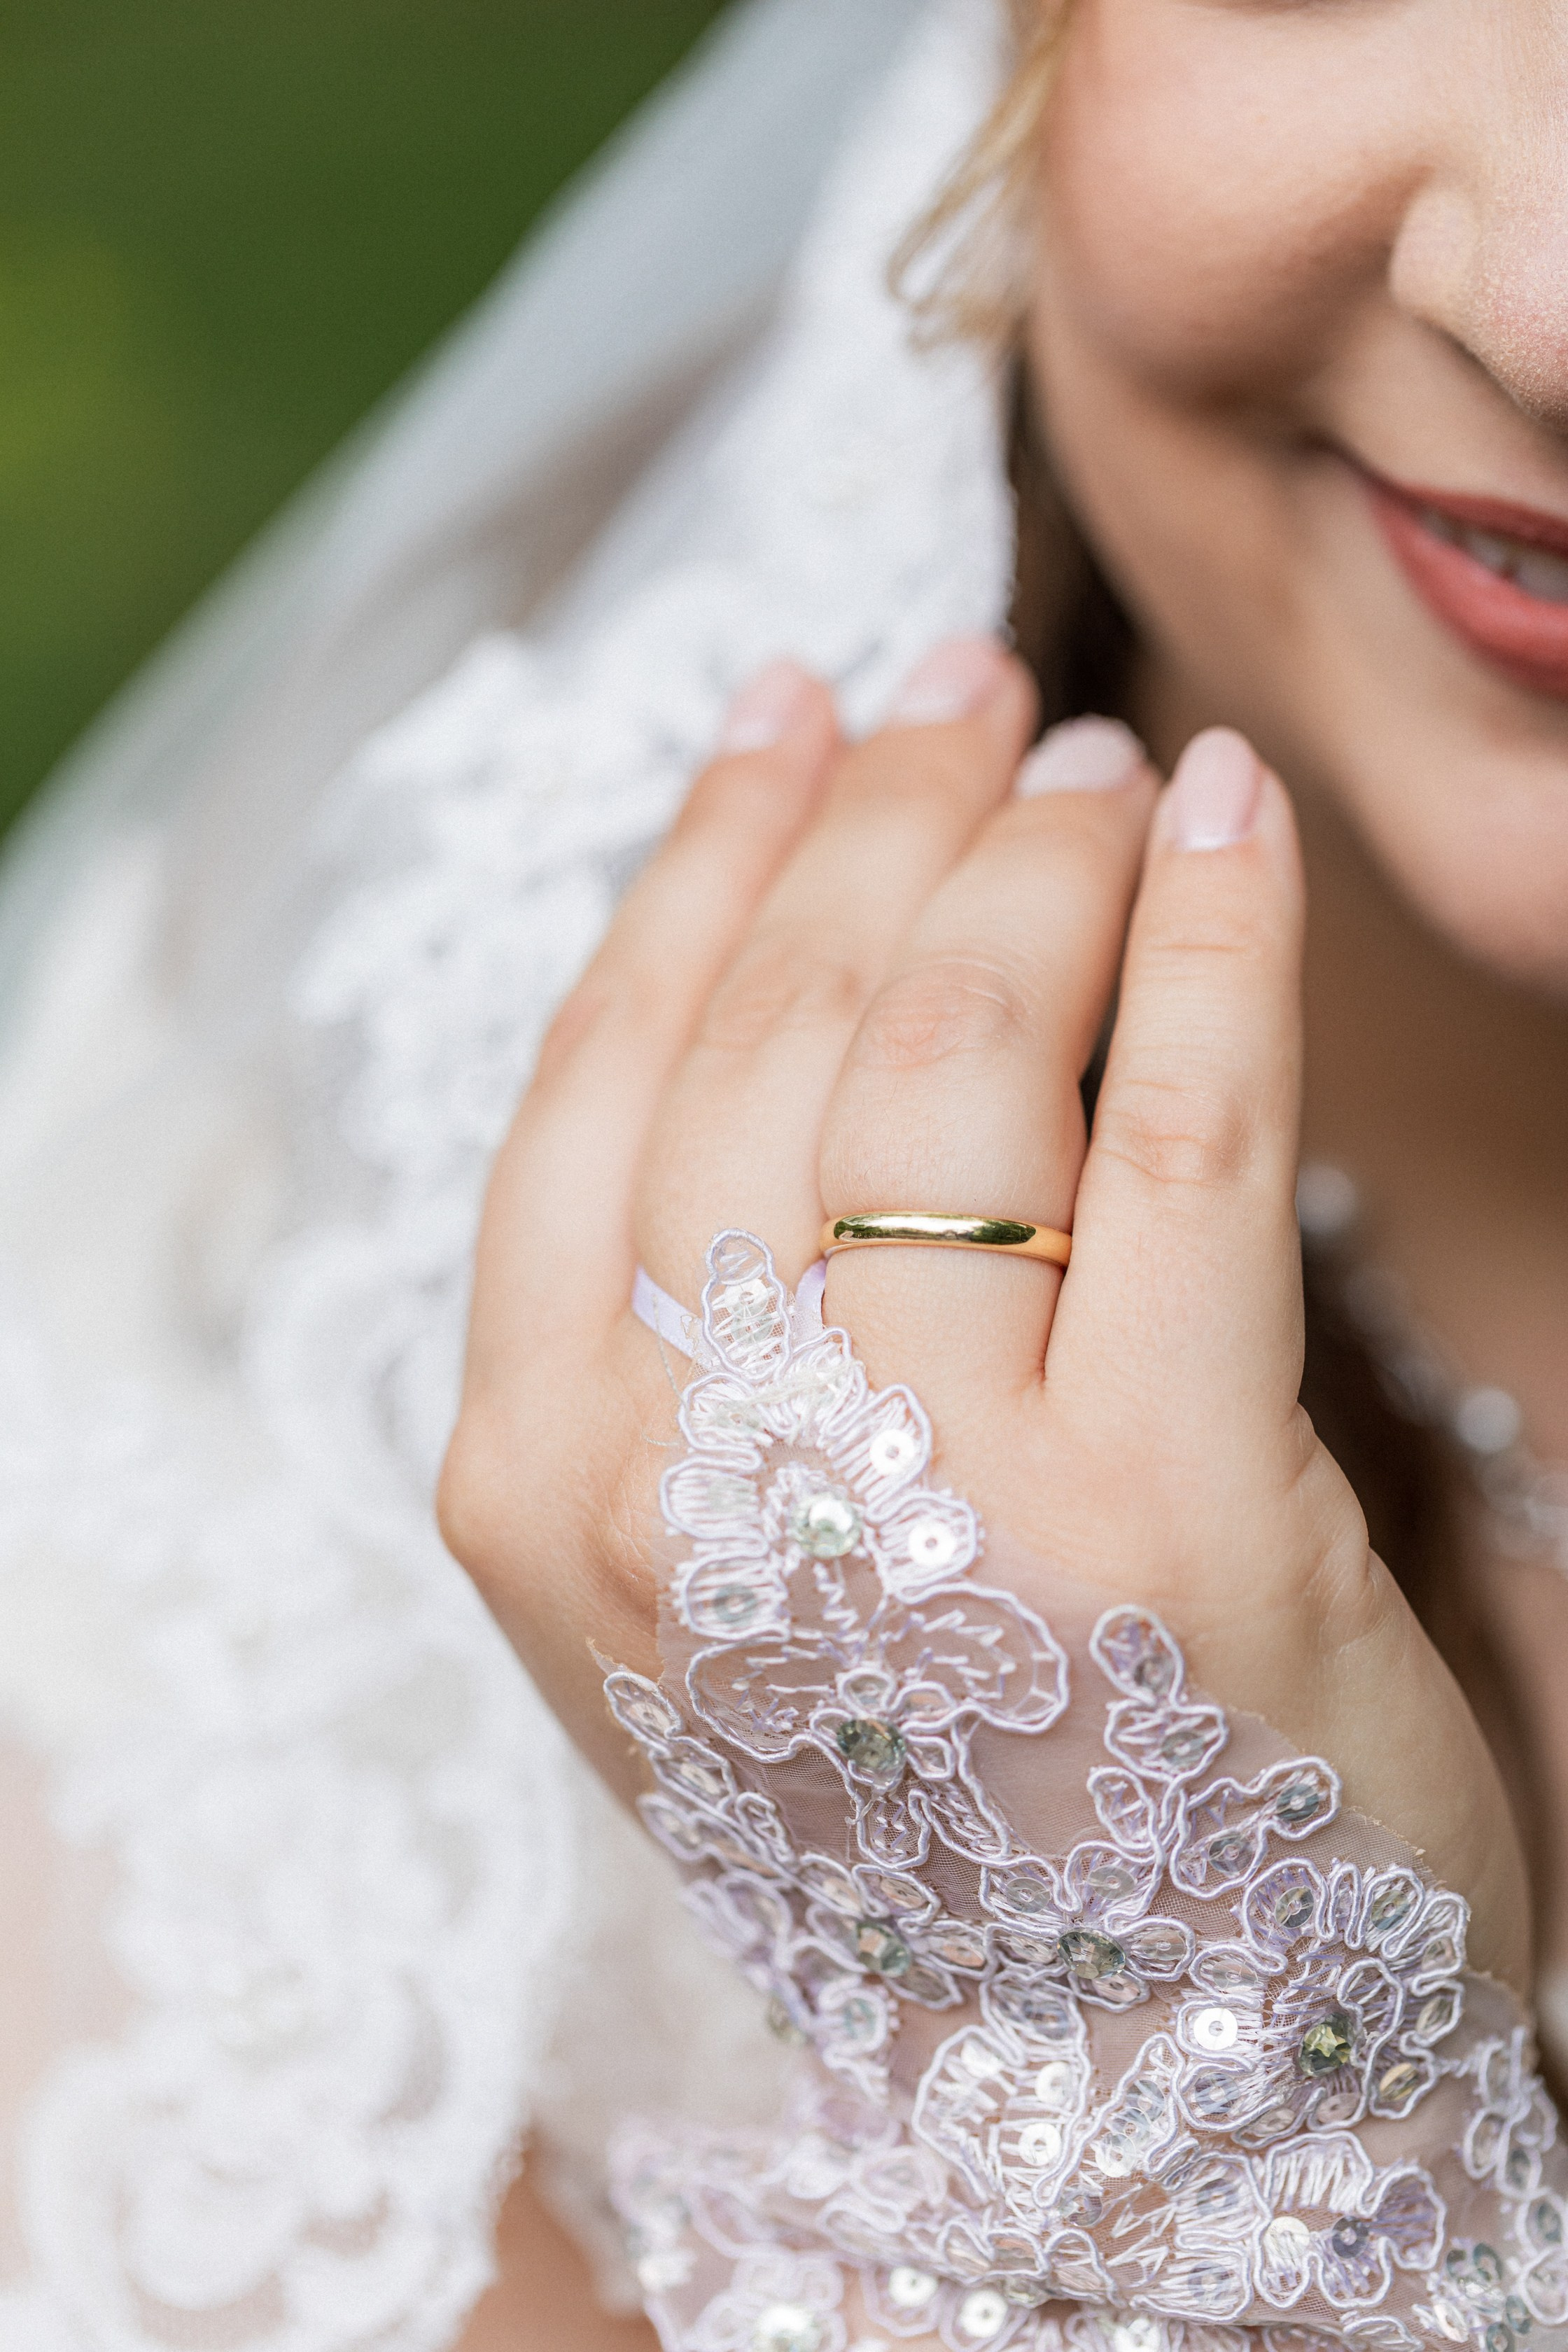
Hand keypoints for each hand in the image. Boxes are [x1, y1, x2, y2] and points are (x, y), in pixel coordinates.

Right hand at [440, 635, 1526, 1987]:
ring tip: (1091, 764)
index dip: (699, 868)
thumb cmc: (923, 1813)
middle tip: (966, 695)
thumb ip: (695, 1325)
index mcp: (538, 1490)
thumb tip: (781, 994)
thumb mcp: (718, 1580)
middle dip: (878, 820)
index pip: (597, 1084)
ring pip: (959, 1057)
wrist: (1119, 2103)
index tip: (782, 727)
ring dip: (1034, 858)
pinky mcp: (1162, 1514)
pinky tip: (1220, 822)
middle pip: (774, 1039)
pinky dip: (1209, 944)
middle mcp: (687, 1482)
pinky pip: (1182, 1136)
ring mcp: (920, 1498)